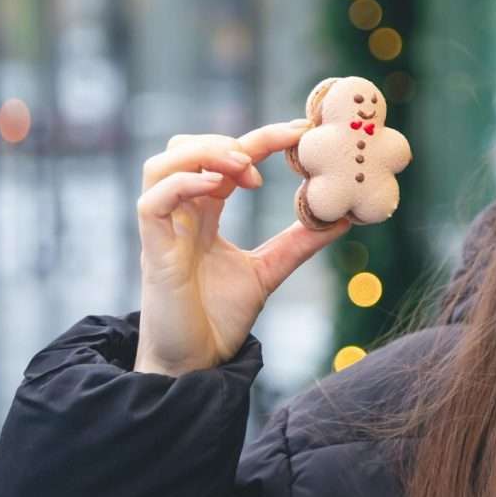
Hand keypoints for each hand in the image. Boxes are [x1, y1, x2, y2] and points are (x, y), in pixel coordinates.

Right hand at [134, 119, 350, 375]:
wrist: (197, 364)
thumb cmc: (219, 319)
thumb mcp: (269, 270)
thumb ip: (300, 243)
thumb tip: (343, 218)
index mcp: (205, 213)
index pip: (227, 158)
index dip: (261, 138)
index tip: (301, 132)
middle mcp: (181, 213)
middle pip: (187, 148)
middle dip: (230, 141)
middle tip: (270, 160)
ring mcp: (163, 229)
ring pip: (162, 164)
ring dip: (205, 154)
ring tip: (245, 169)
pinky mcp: (152, 249)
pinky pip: (153, 200)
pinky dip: (183, 183)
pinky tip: (216, 188)